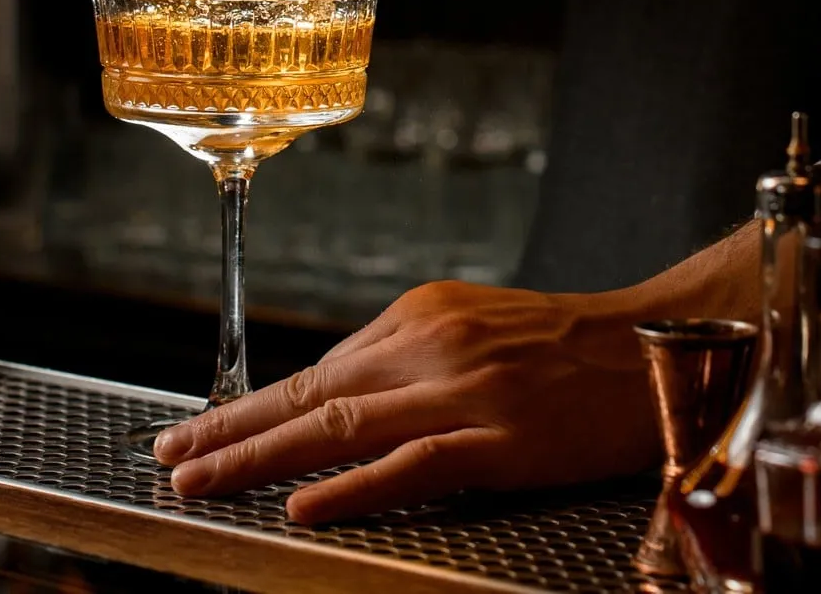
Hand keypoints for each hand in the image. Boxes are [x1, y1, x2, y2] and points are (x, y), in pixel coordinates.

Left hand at [150, 280, 661, 524]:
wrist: (653, 351)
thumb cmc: (566, 347)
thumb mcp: (474, 326)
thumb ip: (404, 359)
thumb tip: (330, 399)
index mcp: (420, 316)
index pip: (318, 370)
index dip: (248, 404)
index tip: (192, 426)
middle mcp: (432, 346)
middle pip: (312, 394)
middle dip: (230, 427)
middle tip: (167, 454)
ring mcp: (466, 394)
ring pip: (342, 428)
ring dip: (261, 457)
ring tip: (202, 480)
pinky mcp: (501, 442)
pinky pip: (412, 467)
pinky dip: (352, 488)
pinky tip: (304, 505)